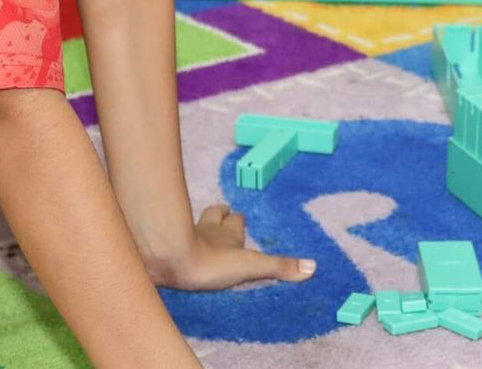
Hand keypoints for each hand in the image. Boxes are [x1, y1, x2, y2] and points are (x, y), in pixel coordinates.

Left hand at [149, 205, 315, 290]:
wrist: (169, 262)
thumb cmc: (212, 263)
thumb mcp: (251, 267)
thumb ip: (280, 267)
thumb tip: (314, 267)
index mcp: (228, 234)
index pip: (236, 219)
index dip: (237, 220)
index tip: (238, 219)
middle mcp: (208, 231)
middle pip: (214, 214)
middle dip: (219, 217)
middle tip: (222, 221)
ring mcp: (185, 238)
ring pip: (193, 225)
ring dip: (198, 228)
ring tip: (199, 234)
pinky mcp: (167, 248)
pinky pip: (173, 241)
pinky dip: (176, 243)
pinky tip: (174, 252)